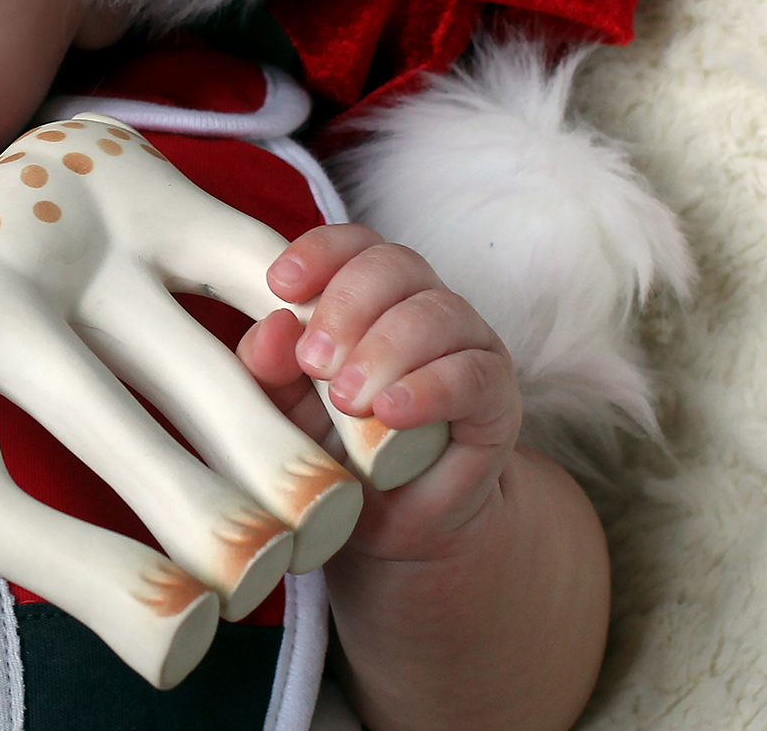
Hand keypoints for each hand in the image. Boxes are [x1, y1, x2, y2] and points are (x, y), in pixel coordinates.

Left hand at [237, 225, 520, 560]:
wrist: (398, 521)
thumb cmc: (338, 450)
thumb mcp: (287, 412)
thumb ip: (270, 371)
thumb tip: (270, 326)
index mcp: (371, 294)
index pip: (354, 244)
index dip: (320, 252)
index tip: (281, 286)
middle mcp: (422, 304)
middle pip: (393, 266)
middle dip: (346, 306)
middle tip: (313, 362)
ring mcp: (466, 345)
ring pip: (435, 314)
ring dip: (384, 350)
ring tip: (347, 398)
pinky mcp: (496, 396)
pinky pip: (471, 375)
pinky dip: (428, 389)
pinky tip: (392, 412)